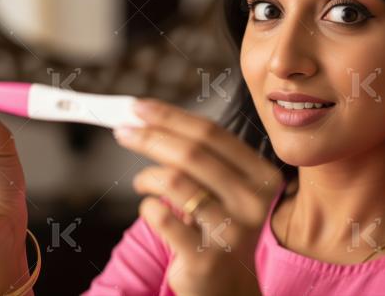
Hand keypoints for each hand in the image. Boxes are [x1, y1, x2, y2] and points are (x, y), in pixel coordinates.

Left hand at [114, 99, 283, 295]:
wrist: (228, 286)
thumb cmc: (218, 224)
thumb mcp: (224, 188)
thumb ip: (199, 154)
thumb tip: (147, 117)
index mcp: (260, 175)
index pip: (211, 133)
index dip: (171, 116)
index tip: (139, 107)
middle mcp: (253, 201)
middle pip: (192, 153)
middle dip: (150, 137)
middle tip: (123, 131)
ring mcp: (231, 230)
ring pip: (175, 182)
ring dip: (147, 177)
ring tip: (142, 182)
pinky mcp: (205, 257)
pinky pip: (162, 217)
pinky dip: (147, 207)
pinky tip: (150, 208)